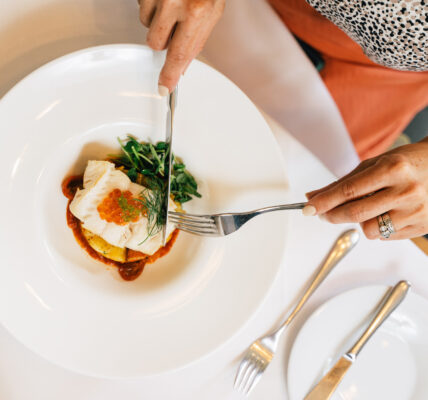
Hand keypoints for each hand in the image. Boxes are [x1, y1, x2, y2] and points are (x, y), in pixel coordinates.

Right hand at [139, 0, 224, 94]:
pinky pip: (141, 8)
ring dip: (156, 20)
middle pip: (156, 43)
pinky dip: (151, 5)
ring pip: (146, 25)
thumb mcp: (212, 9)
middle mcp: (175, 2)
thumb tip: (182, 65)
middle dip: (163, 39)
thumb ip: (197, 38)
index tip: (164, 86)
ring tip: (172, 3)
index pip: (179, 55)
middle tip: (175, 24)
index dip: (170, 74)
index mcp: (197, 11)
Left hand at [304, 138, 427, 239]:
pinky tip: (388, 213)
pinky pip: (387, 237)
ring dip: (360, 222)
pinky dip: (379, 227)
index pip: (348, 190)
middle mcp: (406, 191)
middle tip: (323, 213)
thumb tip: (314, 196)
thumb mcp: (376, 164)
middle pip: (355, 213)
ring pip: (370, 230)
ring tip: (370, 208)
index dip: (324, 201)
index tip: (308, 208)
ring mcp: (416, 211)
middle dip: (332, 215)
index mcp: (393, 169)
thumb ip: (344, 182)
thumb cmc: (408, 163)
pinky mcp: (422, 227)